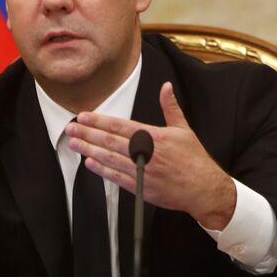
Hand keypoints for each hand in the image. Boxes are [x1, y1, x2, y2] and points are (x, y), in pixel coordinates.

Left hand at [66, 81, 235, 228]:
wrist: (205, 190)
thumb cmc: (195, 159)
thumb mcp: (184, 129)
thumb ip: (170, 107)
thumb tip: (166, 86)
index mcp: (156, 137)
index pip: (121, 126)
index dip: (100, 121)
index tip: (84, 116)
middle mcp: (147, 153)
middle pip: (110, 141)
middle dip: (88, 133)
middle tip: (71, 127)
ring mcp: (143, 172)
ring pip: (110, 159)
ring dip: (89, 150)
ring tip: (74, 143)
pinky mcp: (142, 188)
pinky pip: (117, 178)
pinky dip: (102, 170)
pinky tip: (89, 162)